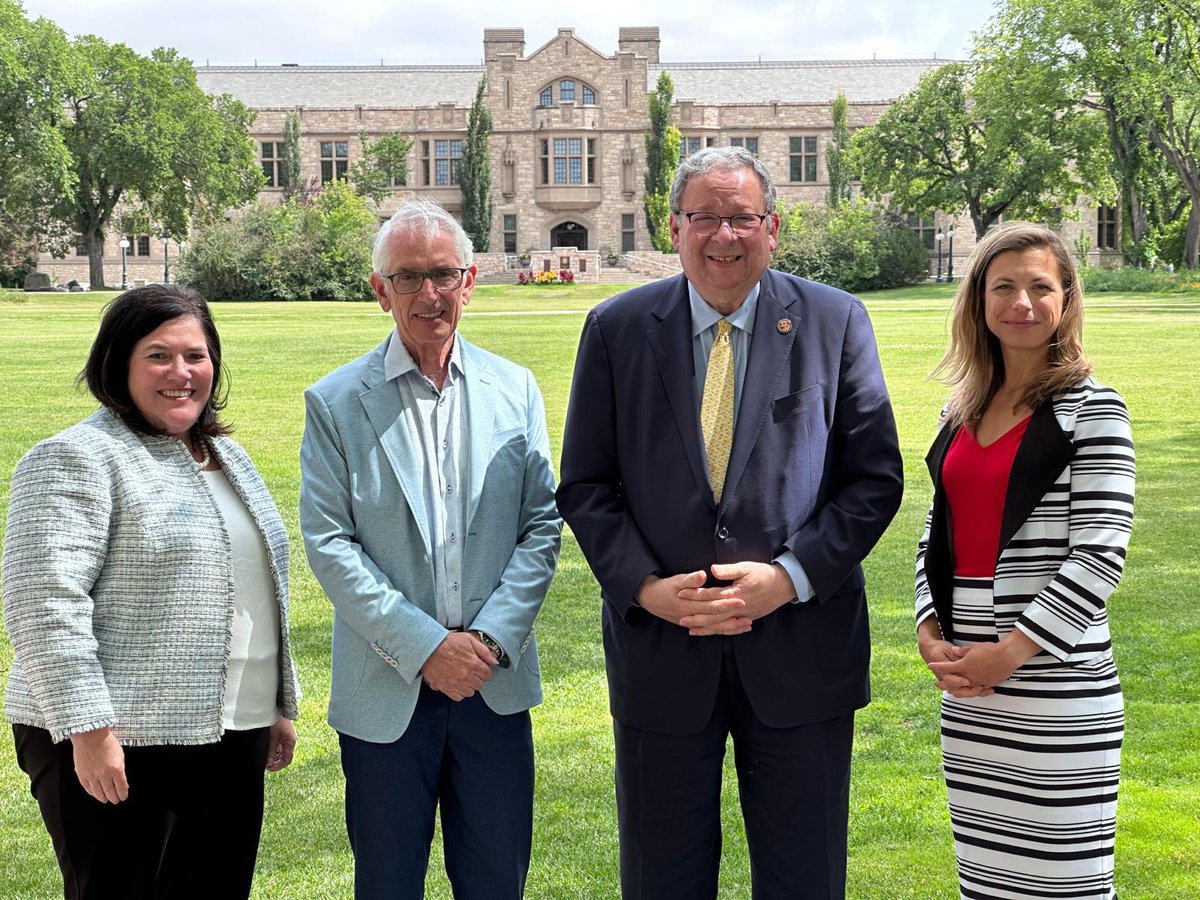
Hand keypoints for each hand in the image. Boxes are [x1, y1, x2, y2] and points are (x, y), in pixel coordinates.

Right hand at [70, 727, 127, 803]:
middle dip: (114, 798)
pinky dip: (93, 793)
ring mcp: (92, 776)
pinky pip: (88, 789)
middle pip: (110, 793)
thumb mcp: (120, 756)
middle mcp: (104, 775)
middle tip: (116, 800)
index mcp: (117, 769)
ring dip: (103, 798)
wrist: (90, 736)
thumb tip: (123, 783)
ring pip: (98, 793)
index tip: (123, 797)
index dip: (123, 794)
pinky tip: (96, 794)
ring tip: (106, 799)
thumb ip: (121, 770)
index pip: (121, 788)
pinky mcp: (82, 775)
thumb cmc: (107, 743)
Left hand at [266, 716, 296, 771]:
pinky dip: (273, 752)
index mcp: (290, 742)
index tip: (269, 768)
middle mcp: (290, 742)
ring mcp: (286, 739)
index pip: (287, 760)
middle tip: (265, 765)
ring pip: (281, 753)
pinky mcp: (282, 737)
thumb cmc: (275, 720)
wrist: (276, 708)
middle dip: (275, 762)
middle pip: (284, 757)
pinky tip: (266, 752)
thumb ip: (271, 751)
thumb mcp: (272, 737)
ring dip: (273, 757)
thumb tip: (269, 763)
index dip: (278, 766)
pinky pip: (278, 748)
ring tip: (264, 758)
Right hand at [420, 632, 494, 700]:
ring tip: (464, 678)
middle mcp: (465, 675)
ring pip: (470, 692)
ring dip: (469, 686)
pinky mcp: (446, 687)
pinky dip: (459, 692)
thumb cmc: (447, 642)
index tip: (480, 668)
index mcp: (473, 663)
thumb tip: (494, 661)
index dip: (485, 671)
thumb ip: (484, 651)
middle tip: (471, 672)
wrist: (428, 647)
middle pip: (480, 685)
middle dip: (477, 678)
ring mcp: (455, 683)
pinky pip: (458, 697)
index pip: (488, 675)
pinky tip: (457, 684)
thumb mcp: (469, 639)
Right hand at [636, 570, 749, 635]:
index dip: (726, 602)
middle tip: (748, 614)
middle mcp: (692, 616)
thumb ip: (689, 579)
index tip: (740, 599)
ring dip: (731, 627)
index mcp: (689, 604)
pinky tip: (734, 629)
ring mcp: (692, 622)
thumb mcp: (675, 580)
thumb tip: (702, 575)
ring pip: (714, 628)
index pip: (711, 604)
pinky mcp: (694, 624)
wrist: (651, 599)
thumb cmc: (664, 587)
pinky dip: (723, 630)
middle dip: (733, 617)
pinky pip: (710, 630)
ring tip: (747, 625)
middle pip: (716, 618)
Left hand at [675, 562, 794, 634]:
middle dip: (696, 618)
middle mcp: (738, 607)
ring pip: (721, 625)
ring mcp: (743, 615)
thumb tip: (712, 570)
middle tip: (680, 620)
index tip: (680, 593)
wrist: (783, 586)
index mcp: (735, 593)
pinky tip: (712, 632)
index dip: (694, 594)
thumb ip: (728, 570)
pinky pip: (731, 628)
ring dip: (706, 628)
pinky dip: (720, 631)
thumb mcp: (746, 567)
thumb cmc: (764, 574)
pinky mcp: (747, 618)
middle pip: (713, 615)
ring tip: (691, 630)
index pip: (710, 595)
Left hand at [927, 631, 1040, 693]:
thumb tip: (954, 651)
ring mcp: (979, 681)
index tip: (930, 665)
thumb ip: (962, 651)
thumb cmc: (990, 649)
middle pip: (952, 683)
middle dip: (943, 684)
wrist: (1008, 656)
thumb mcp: (973, 647)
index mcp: (964, 665)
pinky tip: (968, 689)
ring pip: (964, 690)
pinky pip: (976, 690)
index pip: (946, 667)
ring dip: (956, 689)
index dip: (937, 667)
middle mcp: (969, 676)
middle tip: (937, 683)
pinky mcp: (987, 684)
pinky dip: (970, 690)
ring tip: (950, 689)